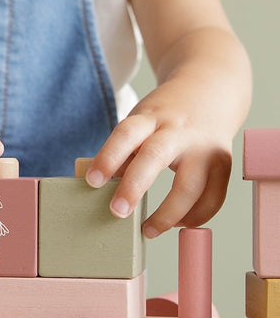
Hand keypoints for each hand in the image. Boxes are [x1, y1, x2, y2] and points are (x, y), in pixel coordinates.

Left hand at [85, 91, 231, 237]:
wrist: (211, 87)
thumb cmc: (166, 114)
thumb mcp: (141, 122)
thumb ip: (126, 152)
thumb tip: (104, 189)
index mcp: (151, 118)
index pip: (126, 134)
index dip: (108, 158)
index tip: (92, 181)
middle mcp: (179, 130)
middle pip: (156, 156)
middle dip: (134, 187)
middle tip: (117, 212)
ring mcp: (205, 147)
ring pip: (190, 186)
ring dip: (168, 214)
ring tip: (149, 230)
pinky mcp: (224, 163)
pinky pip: (213, 197)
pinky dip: (195, 216)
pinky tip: (179, 223)